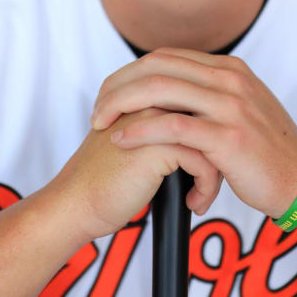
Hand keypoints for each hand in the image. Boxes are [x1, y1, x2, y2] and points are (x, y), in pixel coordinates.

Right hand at [48, 106, 221, 243]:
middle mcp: (152, 99)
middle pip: (208, 116)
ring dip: (215, 169)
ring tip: (205, 190)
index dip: (208, 130)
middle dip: (219, 147)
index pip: (198, 100)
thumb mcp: (137, 140)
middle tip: (214, 174)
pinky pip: (204, 162)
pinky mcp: (157, 146)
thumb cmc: (105, 177)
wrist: (77, 202)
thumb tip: (202, 130)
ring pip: (211, 137)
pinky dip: (206, 187)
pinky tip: (194, 202)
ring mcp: (154, 119)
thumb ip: (161, 124)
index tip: (209, 158)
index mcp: (146, 93)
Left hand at [91, 48, 296, 217]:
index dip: (129, 73)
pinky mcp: (229, 136)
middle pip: (155, 67)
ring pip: (159, 90)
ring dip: (120, 105)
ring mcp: (230, 105)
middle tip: (96, 110)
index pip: (164, 57)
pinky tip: (122, 141)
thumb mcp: (240, 107)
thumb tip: (168, 92)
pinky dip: (140, 131)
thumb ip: (209, 94)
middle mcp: (229, 78)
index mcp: (228, 68)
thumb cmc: (266, 151)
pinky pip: (172, 126)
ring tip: (100, 124)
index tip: (108, 95)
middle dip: (116, 86)